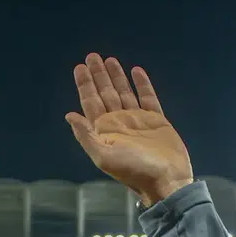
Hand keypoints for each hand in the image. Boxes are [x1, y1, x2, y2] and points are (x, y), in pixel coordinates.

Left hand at [66, 54, 193, 206]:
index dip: (85, 85)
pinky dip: (142, 84)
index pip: (91, 102)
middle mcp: (119, 123)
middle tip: (92, 56)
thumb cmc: (134, 171)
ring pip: (124, 93)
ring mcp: (138, 120)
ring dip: (116, 77)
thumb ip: (86, 136)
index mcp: (104, 131)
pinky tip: (136, 71)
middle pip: (105, 93)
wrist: (166, 180)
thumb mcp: (104, 156)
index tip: (80, 67)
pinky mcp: (156, 120)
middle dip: (98, 76)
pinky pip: (148, 98)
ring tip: (110, 60)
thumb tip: (69, 115)